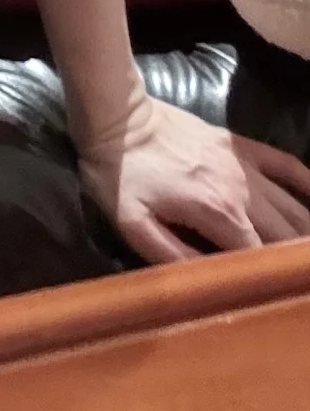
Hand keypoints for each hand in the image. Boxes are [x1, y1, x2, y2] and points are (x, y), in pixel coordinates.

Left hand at [77, 92, 309, 261]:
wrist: (119, 117)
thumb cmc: (120, 175)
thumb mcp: (133, 224)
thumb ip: (172, 257)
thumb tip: (209, 284)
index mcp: (217, 213)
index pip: (259, 255)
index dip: (270, 277)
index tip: (275, 293)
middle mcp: (241, 190)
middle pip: (283, 233)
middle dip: (293, 258)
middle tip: (298, 280)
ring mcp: (243, 165)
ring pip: (289, 203)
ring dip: (305, 227)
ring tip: (307, 255)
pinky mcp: (240, 145)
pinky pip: (283, 162)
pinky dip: (304, 181)